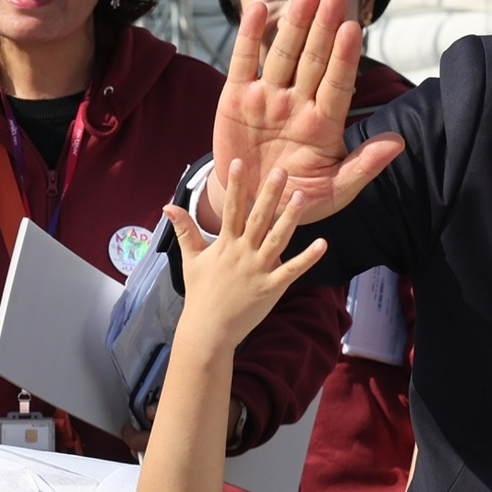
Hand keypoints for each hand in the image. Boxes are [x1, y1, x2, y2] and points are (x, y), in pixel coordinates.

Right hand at [163, 165, 326, 353]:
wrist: (209, 328)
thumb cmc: (200, 293)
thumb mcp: (190, 258)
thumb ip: (184, 230)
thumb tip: (168, 205)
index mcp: (225, 244)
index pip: (231, 208)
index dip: (236, 185)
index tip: (239, 162)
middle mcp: (242, 253)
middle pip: (258, 218)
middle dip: (269, 193)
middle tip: (281, 170)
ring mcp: (258, 270)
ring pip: (277, 239)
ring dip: (290, 218)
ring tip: (302, 196)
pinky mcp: (271, 287)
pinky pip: (293, 270)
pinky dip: (308, 258)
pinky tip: (323, 243)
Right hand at [203, 0, 402, 231]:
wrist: (252, 207)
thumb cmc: (298, 200)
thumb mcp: (334, 190)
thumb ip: (363, 166)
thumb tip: (398, 143)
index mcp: (324, 124)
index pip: (338, 84)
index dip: (344, 58)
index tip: (353, 29)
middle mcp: (298, 104)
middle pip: (313, 60)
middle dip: (324, 28)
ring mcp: (268, 98)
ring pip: (283, 55)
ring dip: (294, 24)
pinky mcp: (237, 98)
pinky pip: (243, 63)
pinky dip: (248, 38)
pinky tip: (257, 10)